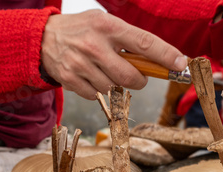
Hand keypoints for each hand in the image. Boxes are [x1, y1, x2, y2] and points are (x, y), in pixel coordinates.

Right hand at [41, 10, 186, 99]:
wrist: (42, 39)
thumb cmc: (81, 30)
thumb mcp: (104, 23)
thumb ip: (129, 40)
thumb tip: (157, 61)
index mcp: (108, 27)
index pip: (144, 43)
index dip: (165, 55)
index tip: (180, 63)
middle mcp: (94, 46)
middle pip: (130, 77)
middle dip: (139, 80)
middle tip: (137, 75)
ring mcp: (80, 65)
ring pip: (113, 88)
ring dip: (114, 83)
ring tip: (102, 68)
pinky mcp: (70, 80)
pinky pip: (96, 95)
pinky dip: (97, 89)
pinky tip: (89, 75)